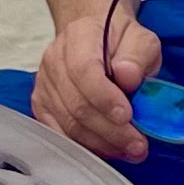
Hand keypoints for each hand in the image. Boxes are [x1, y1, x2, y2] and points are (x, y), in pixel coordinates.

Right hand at [33, 6, 162, 161]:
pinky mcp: (43, 106)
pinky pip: (61, 133)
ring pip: (68, 124)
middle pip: (76, 104)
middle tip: (138, 144)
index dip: (104, 98)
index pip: (83, 70)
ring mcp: (45, 84)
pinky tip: (109, 148)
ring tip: (130, 149)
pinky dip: (86, 146)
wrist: (95, 35)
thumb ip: (138, 55)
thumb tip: (128, 77)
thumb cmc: (119, 40)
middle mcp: (55, 60)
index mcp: (79, 37)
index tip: (127, 115)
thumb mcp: (140, 38)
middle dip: (110, 130)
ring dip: (102, 142)